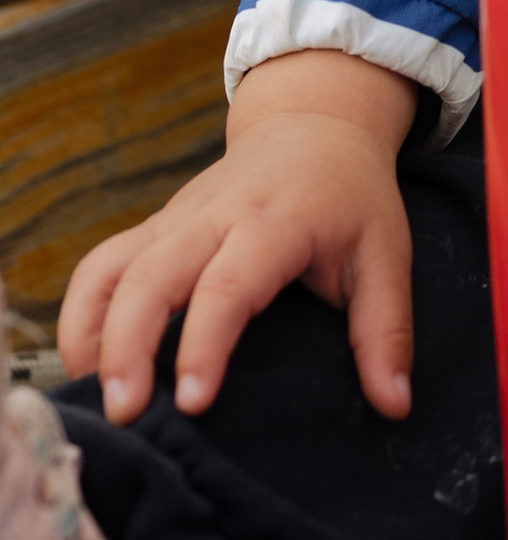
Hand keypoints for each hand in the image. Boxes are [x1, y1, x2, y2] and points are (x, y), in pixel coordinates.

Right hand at [55, 48, 418, 428]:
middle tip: (126, 415)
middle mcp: (214, 216)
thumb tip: (394, 405)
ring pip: (111, 267)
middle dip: (127, 346)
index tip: (191, 401)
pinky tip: (86, 365)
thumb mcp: (386, 253)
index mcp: (276, 220)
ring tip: (96, 399)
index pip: (229, 283)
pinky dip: (81, 313)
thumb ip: (386, 330)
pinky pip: (100, 265)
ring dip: (92, 332)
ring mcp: (176, 219)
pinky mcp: (154, 228)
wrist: (315, 125)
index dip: (205, 342)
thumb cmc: (353, 197)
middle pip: (151, 276)